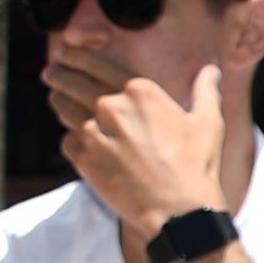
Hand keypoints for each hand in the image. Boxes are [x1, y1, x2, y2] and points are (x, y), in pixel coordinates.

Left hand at [63, 63, 227, 251]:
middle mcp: (111, 106)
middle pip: (69, 81)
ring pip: (62, 107)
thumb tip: (212, 72)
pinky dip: (70, 137)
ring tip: (57, 97)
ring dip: (58, 100)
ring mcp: (93, 133)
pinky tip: (77, 137)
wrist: (178, 211)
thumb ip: (206, 91)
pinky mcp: (83, 160)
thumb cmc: (196, 166)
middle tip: (51, 72)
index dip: (73, 55)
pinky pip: (66, 140)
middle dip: (57, 73)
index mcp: (140, 90)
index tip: (65, 52)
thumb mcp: (208, 123)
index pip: (93, 63)